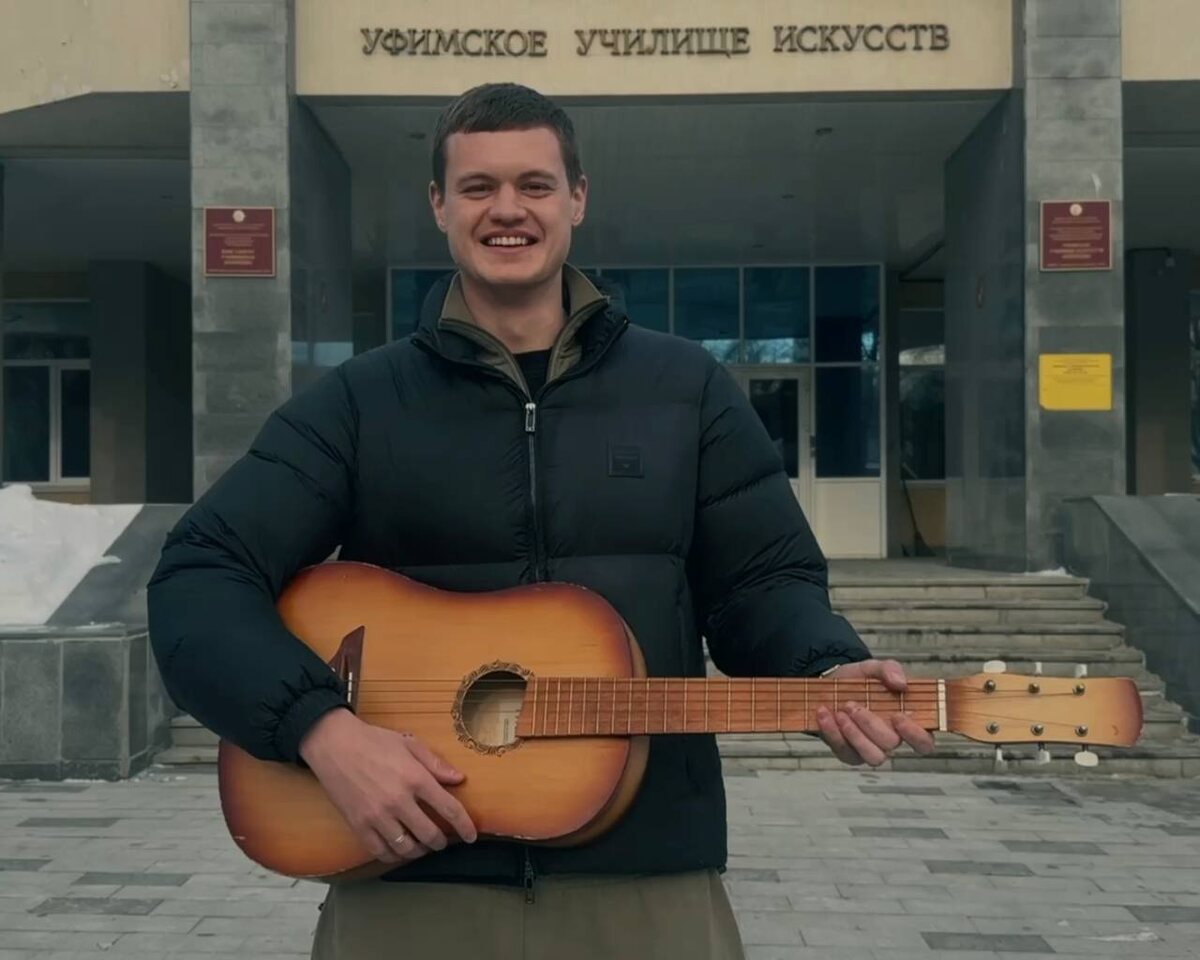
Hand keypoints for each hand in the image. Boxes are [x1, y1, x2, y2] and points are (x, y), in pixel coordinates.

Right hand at [298, 708, 477, 864]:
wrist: (334, 744)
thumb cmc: (373, 741)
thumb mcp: (409, 744)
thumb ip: (435, 764)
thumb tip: (459, 779)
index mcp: (415, 778)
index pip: (449, 809)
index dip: (464, 826)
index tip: (471, 836)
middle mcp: (399, 800)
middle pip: (429, 834)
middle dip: (441, 842)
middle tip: (444, 841)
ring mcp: (377, 816)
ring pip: (406, 848)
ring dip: (419, 851)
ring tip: (423, 846)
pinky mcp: (358, 825)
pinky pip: (380, 852)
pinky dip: (394, 856)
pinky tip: (399, 850)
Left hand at [814, 659, 936, 766]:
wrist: (828, 683)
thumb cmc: (859, 680)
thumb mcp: (874, 668)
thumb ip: (890, 669)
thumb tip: (901, 683)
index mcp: (905, 722)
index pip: (924, 741)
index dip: (916, 735)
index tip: (897, 716)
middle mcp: (890, 740)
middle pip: (891, 744)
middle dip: (871, 724)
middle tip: (852, 705)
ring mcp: (869, 749)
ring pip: (872, 756)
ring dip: (854, 734)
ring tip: (840, 712)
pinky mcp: (848, 753)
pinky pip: (844, 752)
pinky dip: (833, 732)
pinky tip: (825, 714)